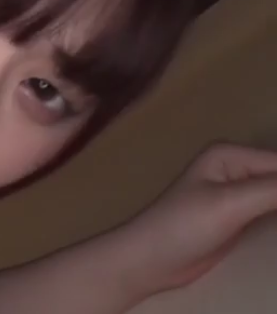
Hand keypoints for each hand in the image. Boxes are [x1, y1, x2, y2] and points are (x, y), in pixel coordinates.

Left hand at [120, 141, 276, 294]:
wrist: (150, 259)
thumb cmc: (183, 226)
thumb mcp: (233, 203)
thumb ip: (276, 190)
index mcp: (230, 154)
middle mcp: (235, 167)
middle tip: (274, 217)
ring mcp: (236, 192)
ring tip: (271, 223)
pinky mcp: (238, 216)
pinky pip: (273, 210)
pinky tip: (276, 226)